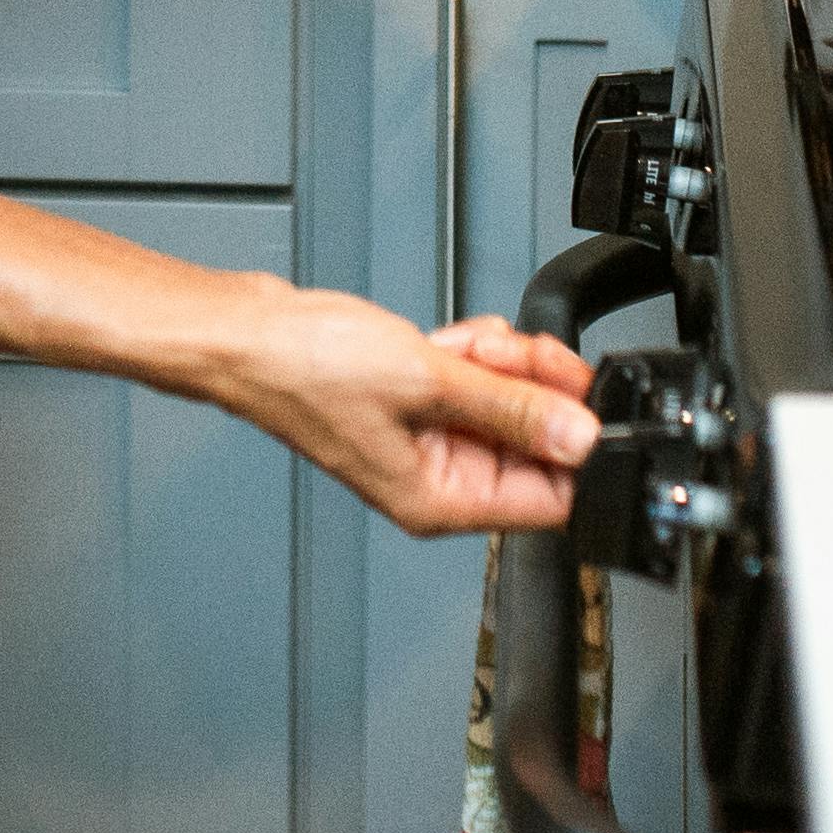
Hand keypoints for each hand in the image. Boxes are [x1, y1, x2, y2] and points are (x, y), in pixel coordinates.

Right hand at [0, 198, 600, 535]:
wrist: (246, 332)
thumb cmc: (304, 369)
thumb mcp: (428, 381)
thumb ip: (512, 407)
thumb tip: (581, 436)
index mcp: (438, 501)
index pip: (546, 500)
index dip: (574, 448)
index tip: (586, 401)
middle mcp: (435, 480)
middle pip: (531, 446)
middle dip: (537, 392)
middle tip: (529, 355)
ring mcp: (424, 439)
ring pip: (506, 406)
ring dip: (506, 366)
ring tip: (479, 343)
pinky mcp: (414, 401)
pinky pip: (474, 383)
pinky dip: (478, 356)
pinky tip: (462, 339)